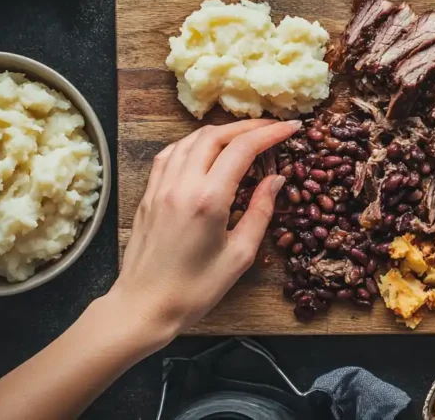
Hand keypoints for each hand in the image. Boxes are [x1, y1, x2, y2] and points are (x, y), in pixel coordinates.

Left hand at [111, 119, 298, 340]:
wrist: (143, 306)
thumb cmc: (195, 289)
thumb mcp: (239, 255)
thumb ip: (260, 211)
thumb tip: (276, 179)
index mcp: (208, 199)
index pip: (242, 149)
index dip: (270, 133)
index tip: (291, 127)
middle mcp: (181, 184)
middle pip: (216, 135)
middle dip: (247, 127)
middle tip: (271, 129)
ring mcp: (160, 186)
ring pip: (191, 139)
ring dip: (221, 132)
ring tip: (243, 137)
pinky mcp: (148, 193)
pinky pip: (171, 154)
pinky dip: (193, 144)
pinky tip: (206, 151)